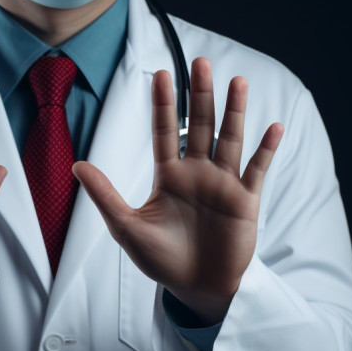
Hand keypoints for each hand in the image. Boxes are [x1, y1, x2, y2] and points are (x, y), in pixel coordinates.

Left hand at [73, 58, 282, 324]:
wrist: (195, 287)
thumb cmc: (161, 259)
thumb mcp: (127, 228)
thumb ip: (105, 195)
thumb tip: (77, 166)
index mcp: (169, 175)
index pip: (165, 132)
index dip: (164, 105)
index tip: (162, 75)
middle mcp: (197, 173)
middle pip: (200, 126)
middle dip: (200, 96)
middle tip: (200, 62)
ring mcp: (223, 184)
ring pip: (229, 140)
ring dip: (235, 112)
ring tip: (237, 82)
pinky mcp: (245, 200)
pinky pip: (256, 170)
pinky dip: (266, 150)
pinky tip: (274, 127)